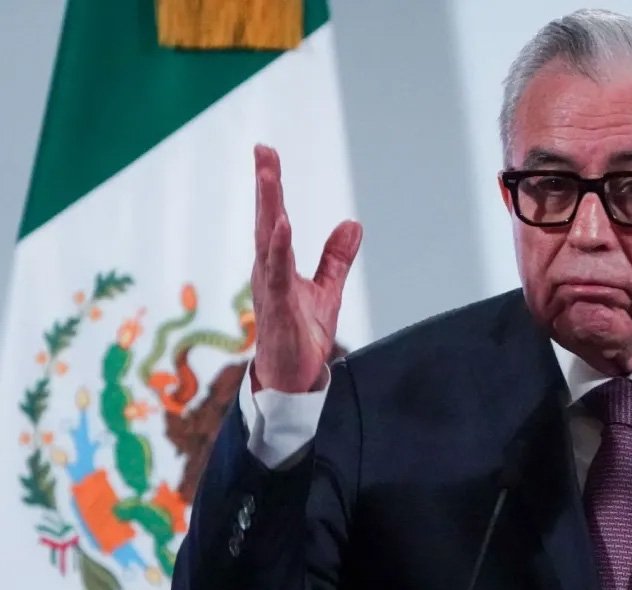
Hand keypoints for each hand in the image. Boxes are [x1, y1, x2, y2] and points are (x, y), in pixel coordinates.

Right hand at [251, 145, 362, 392]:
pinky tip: (283, 226)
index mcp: (276, 265)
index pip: (273, 219)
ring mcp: (270, 289)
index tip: (267, 154)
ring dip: (269, 207)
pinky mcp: (277, 309)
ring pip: (268, 241)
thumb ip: (335, 258)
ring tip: (269, 176)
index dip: (270, 187)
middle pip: (266, 221)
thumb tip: (352, 224)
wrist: (292, 381)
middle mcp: (267, 272)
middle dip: (265, 185)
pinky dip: (278, 249)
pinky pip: (276, 274)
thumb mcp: (327, 291)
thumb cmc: (301, 336)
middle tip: (263, 150)